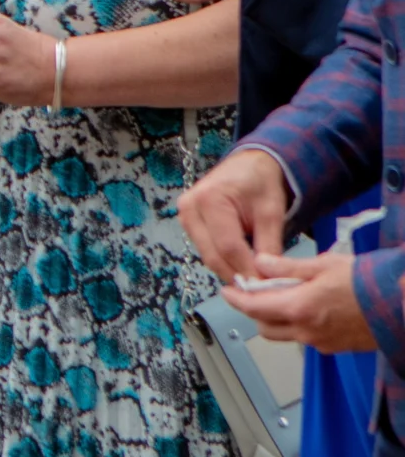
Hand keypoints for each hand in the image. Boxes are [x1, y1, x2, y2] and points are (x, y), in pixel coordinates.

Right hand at [178, 145, 288, 284]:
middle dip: (236, 275)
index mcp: (210, 200)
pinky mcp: (187, 223)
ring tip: (252, 281)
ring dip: (230, 270)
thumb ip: (269, 245)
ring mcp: (184, 216)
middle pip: (213, 255)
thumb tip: (267, 280)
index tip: (264, 288)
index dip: (246, 270)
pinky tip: (241, 267)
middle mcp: (189, 209)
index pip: (228, 246)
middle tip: (259, 292)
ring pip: (208, 256)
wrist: (247, 164)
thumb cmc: (261, 183)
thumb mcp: (271, 212)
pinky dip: (224, 261)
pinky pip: (206, 250)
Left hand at [225, 249, 376, 351]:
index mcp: (298, 308)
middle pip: (264, 326)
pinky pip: (307, 339)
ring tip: (286, 298)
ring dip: (277, 320)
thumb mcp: (325, 265)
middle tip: (258, 292)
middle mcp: (305, 331)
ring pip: (285, 335)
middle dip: (256, 311)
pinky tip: (312, 309)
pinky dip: (299, 326)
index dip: (236, 300)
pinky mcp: (336, 348)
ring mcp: (321, 343)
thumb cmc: (368, 281)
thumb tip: (259, 264)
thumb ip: (288, 267)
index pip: (253, 308)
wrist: (403, 304)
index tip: (225, 291)